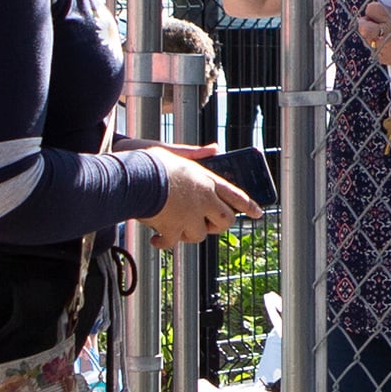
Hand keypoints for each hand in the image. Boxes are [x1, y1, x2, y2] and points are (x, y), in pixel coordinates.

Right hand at [143, 149, 259, 248]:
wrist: (132, 176)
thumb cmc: (151, 162)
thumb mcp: (175, 152)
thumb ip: (196, 154)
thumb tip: (215, 148)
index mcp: (206, 180)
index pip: (236, 195)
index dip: (249, 206)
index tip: (258, 213)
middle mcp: (203, 200)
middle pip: (224, 221)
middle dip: (219, 225)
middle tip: (209, 225)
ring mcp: (190, 216)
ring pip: (200, 234)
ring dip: (189, 233)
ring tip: (176, 226)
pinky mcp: (173, 229)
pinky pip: (173, 243)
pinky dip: (164, 243)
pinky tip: (156, 239)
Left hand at [354, 0, 390, 74]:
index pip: (371, 9)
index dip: (374, 8)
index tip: (380, 9)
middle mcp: (389, 33)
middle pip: (363, 26)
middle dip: (366, 22)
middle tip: (374, 21)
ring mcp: (388, 48)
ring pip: (367, 40)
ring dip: (372, 35)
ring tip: (383, 33)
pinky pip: (376, 53)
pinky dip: (379, 48)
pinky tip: (390, 44)